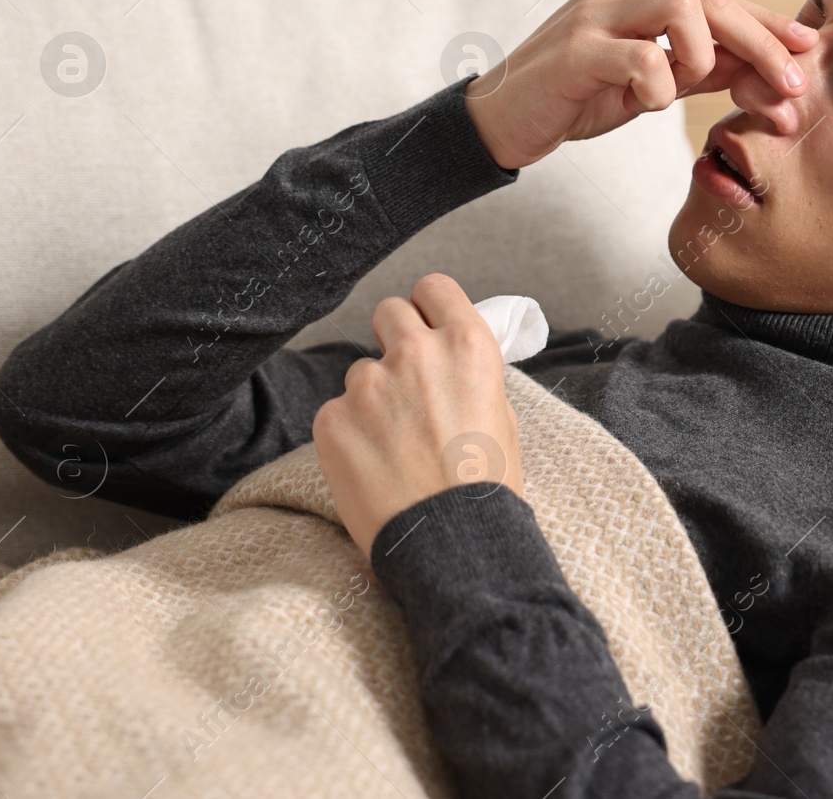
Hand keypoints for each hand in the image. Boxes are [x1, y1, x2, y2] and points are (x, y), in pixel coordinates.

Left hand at [313, 273, 522, 559]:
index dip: (429, 307)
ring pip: (360, 371)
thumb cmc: (487, 487)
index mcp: (467, 346)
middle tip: (406, 380)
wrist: (453, 544)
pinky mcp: (332, 419)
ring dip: (373, 397)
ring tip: (394, 446)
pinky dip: (350, 435)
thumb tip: (448, 359)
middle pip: (389, 312)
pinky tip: (373, 467)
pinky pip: (337, 413)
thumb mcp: (500, 414)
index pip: (434, 288)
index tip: (427, 323)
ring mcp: (368, 385)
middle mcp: (416, 354)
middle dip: (394, 339)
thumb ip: (468, 373)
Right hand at [463, 0, 817, 168]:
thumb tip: (767, 73)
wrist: (505, 120)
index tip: (807, 53)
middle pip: (712, 0)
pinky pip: (641, 59)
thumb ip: (703, 69)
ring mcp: (594, 13)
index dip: (767, 26)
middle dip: (760, 43)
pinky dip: (658, 86)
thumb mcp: (652, 81)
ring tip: (682, 89)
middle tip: (789, 87)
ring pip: (683, 10)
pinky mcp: (575, 50)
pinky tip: (644, 102)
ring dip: (703, 59)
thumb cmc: (581, 96)